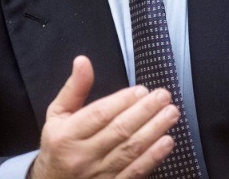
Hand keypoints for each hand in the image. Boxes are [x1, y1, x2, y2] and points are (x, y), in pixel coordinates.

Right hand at [30, 55, 178, 178]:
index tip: (142, 90)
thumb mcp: (57, 114)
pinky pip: (136, 171)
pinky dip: (153, 156)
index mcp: (67, 135)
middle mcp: (82, 156)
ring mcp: (98, 174)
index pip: (99, 115)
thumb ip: (73, 88)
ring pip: (130, 150)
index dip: (123, 101)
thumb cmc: (57, 145)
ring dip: (154, 130)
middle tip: (163, 97)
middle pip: (119, 131)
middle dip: (145, 111)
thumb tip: (83, 62)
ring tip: (170, 113)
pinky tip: (167, 142)